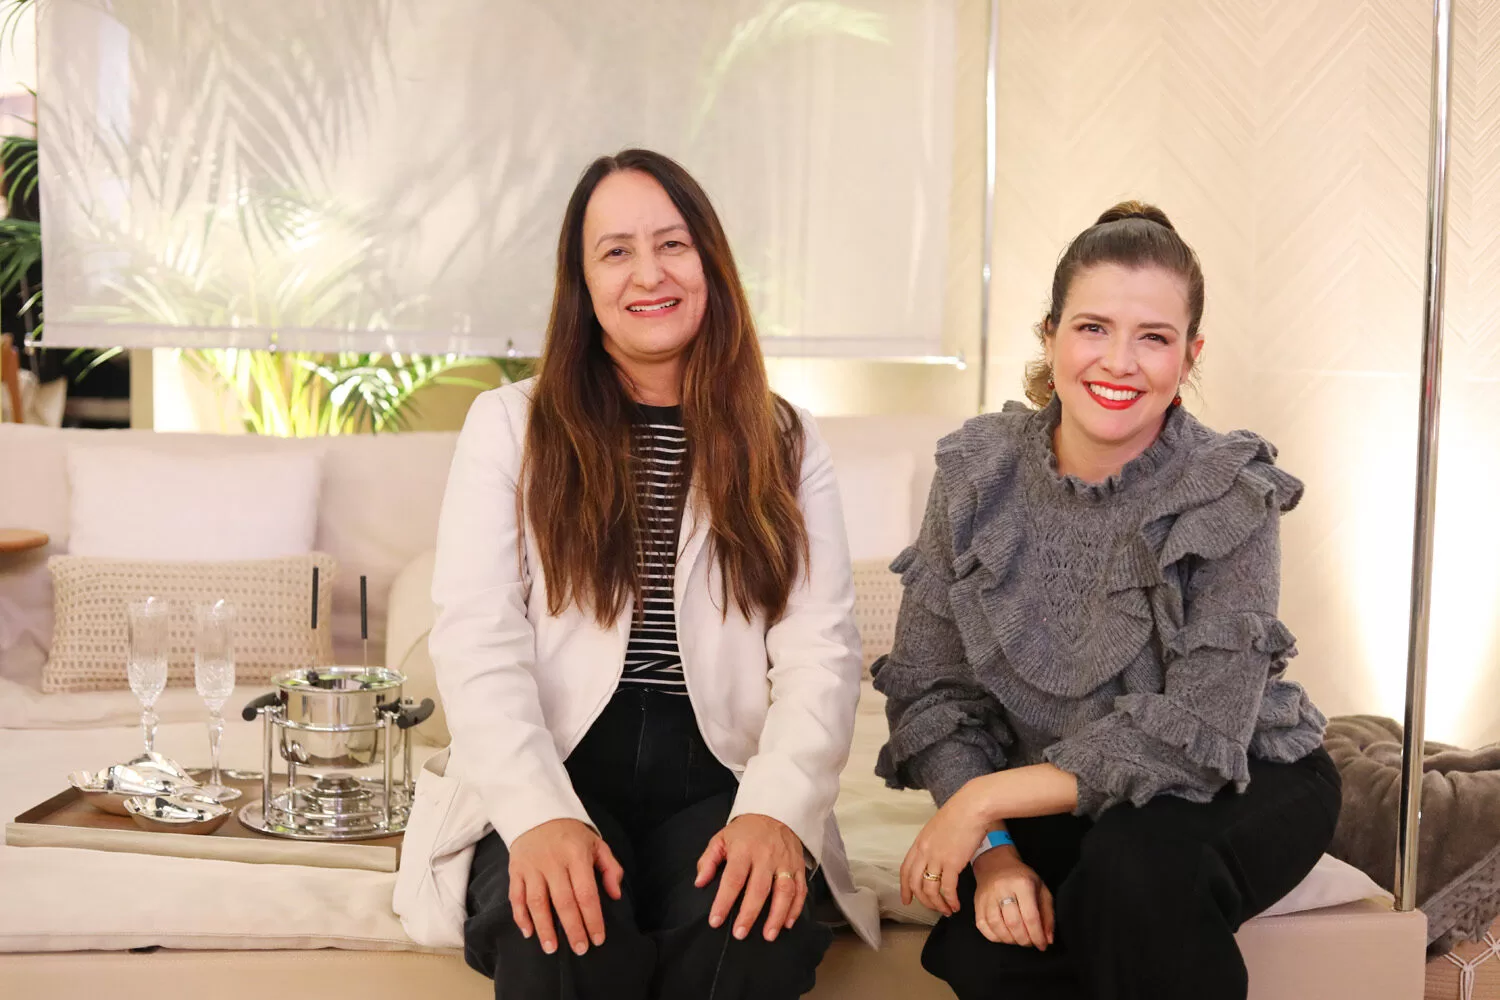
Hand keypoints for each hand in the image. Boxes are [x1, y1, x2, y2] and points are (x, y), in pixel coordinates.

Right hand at [507, 818, 624, 955]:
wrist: (537, 811)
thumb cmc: (571, 833)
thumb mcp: (597, 843)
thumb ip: (611, 868)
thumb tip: (615, 896)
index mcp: (577, 855)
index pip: (586, 892)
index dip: (593, 918)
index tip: (598, 938)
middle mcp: (553, 862)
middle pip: (563, 901)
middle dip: (573, 929)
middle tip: (580, 949)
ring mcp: (532, 866)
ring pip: (537, 902)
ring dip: (544, 928)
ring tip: (552, 949)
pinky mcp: (516, 870)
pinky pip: (516, 897)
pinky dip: (520, 916)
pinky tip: (528, 933)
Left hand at [695, 814, 806, 941]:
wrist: (775, 812)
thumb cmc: (745, 831)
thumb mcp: (721, 838)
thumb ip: (709, 860)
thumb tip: (699, 883)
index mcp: (744, 850)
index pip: (733, 879)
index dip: (723, 901)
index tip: (715, 921)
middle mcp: (766, 857)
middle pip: (759, 888)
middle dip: (749, 913)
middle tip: (740, 934)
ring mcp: (785, 862)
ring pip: (784, 891)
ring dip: (777, 915)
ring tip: (768, 935)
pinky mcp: (799, 866)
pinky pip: (800, 889)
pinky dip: (796, 908)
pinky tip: (787, 923)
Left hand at [899, 788, 988, 915]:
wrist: (972, 807)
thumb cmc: (960, 814)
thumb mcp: (938, 828)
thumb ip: (934, 843)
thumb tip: (939, 855)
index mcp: (919, 843)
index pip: (905, 870)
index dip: (904, 888)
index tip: (907, 899)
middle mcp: (924, 852)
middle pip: (915, 884)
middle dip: (922, 901)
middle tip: (931, 909)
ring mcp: (936, 858)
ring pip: (930, 890)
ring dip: (938, 904)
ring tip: (947, 910)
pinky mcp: (952, 863)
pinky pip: (947, 889)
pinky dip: (950, 900)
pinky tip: (955, 904)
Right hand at [972, 847, 1053, 949]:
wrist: (996, 864)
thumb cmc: (1021, 878)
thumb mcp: (1040, 889)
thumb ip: (1047, 914)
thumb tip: (1047, 939)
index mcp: (1022, 883)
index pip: (1030, 916)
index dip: (1037, 935)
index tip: (1042, 945)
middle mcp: (1002, 888)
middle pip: (1014, 924)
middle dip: (1025, 940)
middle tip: (1031, 943)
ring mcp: (987, 896)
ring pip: (997, 927)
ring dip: (1010, 940)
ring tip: (1019, 939)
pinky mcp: (977, 903)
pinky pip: (983, 927)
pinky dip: (995, 937)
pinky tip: (1005, 936)